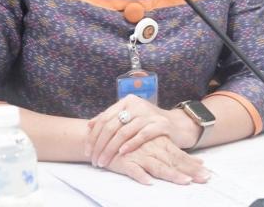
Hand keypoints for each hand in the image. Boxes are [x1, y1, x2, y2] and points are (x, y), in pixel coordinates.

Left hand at [85, 95, 199, 167]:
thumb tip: (89, 125)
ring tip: (104, 161)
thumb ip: (111, 119)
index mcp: (127, 101)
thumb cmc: (148, 123)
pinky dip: (130, 144)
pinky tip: (122, 153)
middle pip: (112, 126)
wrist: (176, 124)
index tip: (87, 151)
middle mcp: (137, 104)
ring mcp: (149, 114)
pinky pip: (142, 135)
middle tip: (95, 160)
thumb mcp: (129, 118)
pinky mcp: (160, 124)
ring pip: (124, 132)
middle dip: (100, 146)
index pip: (104, 118)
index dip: (94, 136)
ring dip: (111, 149)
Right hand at [105, 136, 210, 185]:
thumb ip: (165, 152)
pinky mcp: (125, 162)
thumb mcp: (148, 145)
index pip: (179, 155)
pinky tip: (149, 182)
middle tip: (206, 178)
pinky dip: (141, 176)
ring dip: (172, 174)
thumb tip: (185, 160)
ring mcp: (139, 156)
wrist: (102, 137)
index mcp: (158, 144)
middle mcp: (152, 150)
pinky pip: (134, 170)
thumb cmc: (127, 143)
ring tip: (185, 181)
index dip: (192, 164)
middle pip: (174, 162)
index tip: (207, 172)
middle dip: (190, 171)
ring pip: (158, 167)